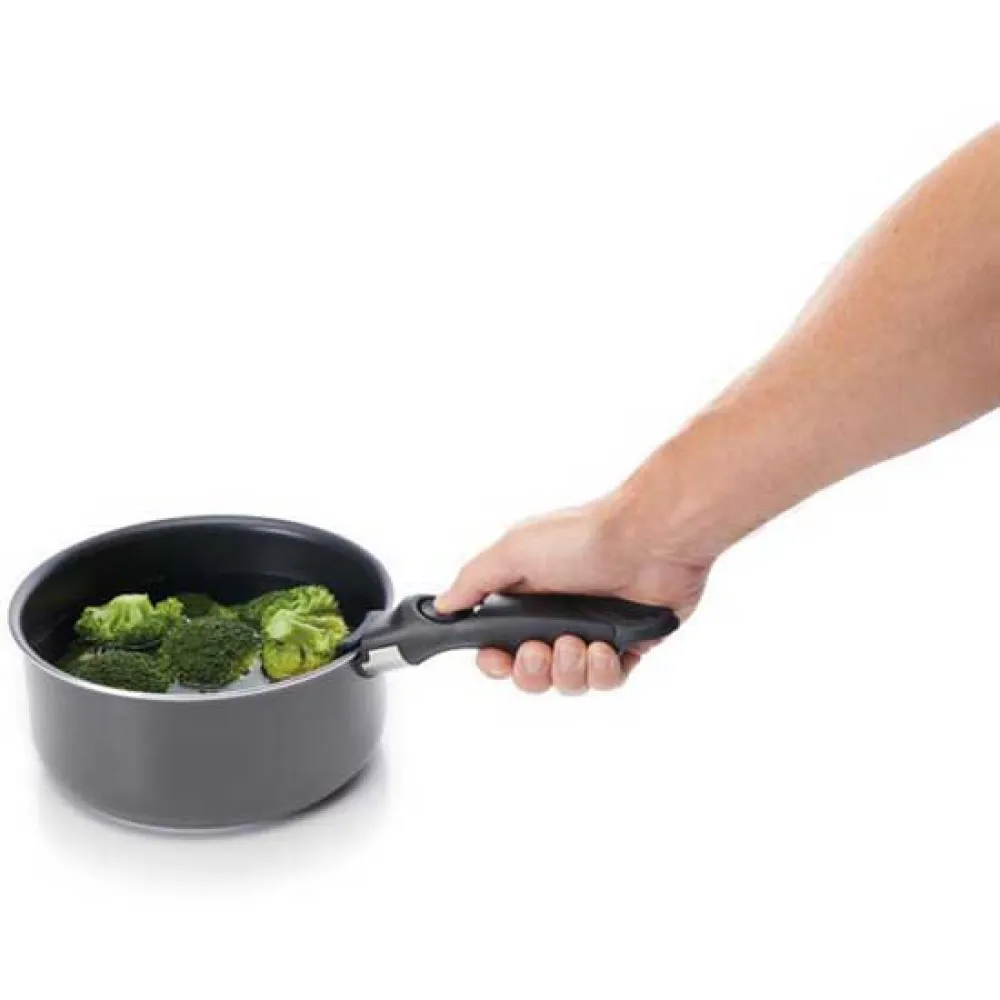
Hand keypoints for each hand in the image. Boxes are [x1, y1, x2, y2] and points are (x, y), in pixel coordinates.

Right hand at [435, 495, 711, 693]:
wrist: (650, 540)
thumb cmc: (584, 536)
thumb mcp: (513, 550)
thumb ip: (474, 581)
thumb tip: (442, 604)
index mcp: (526, 596)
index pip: (497, 646)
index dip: (495, 662)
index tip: (497, 658)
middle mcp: (557, 616)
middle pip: (530, 673)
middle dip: (531, 670)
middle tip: (539, 650)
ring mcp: (592, 633)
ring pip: (567, 683)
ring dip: (568, 669)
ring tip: (578, 642)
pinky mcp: (627, 646)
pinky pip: (606, 681)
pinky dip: (603, 669)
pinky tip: (606, 647)